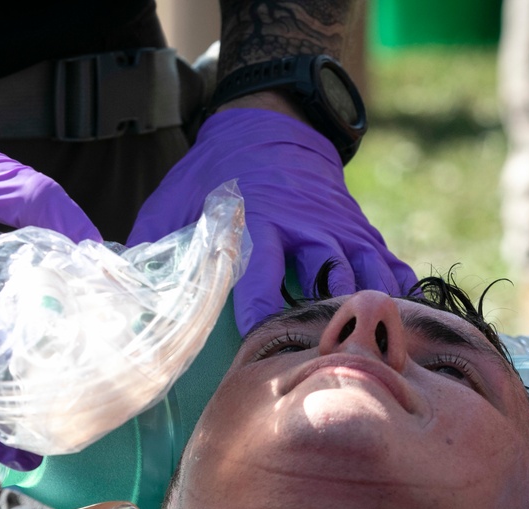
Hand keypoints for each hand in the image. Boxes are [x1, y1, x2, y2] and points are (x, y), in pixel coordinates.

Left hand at [128, 108, 416, 333]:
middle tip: (328, 363)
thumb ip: (151, 244)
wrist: (272, 124)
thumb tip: (119, 296)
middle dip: (330, 319)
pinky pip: (391, 264)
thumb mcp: (173, 199)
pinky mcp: (362, 230)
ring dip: (370, 314)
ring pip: (366, 273)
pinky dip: (402, 295)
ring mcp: (340, 227)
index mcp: (258, 219)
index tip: (260, 341)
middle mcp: (305, 224)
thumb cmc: (215, 172)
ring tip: (373, 359)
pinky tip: (410, 330)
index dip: (261, 308)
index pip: (260, 271)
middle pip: (327, 274)